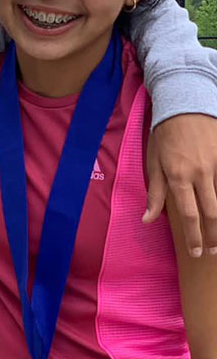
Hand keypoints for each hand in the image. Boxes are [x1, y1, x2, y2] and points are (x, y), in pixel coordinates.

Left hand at [145, 115, 216, 255]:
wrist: (186, 106)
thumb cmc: (165, 136)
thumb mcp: (154, 164)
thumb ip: (154, 194)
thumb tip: (147, 220)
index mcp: (178, 177)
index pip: (189, 215)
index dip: (194, 236)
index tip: (196, 252)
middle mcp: (200, 173)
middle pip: (212, 212)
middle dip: (213, 236)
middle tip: (213, 252)